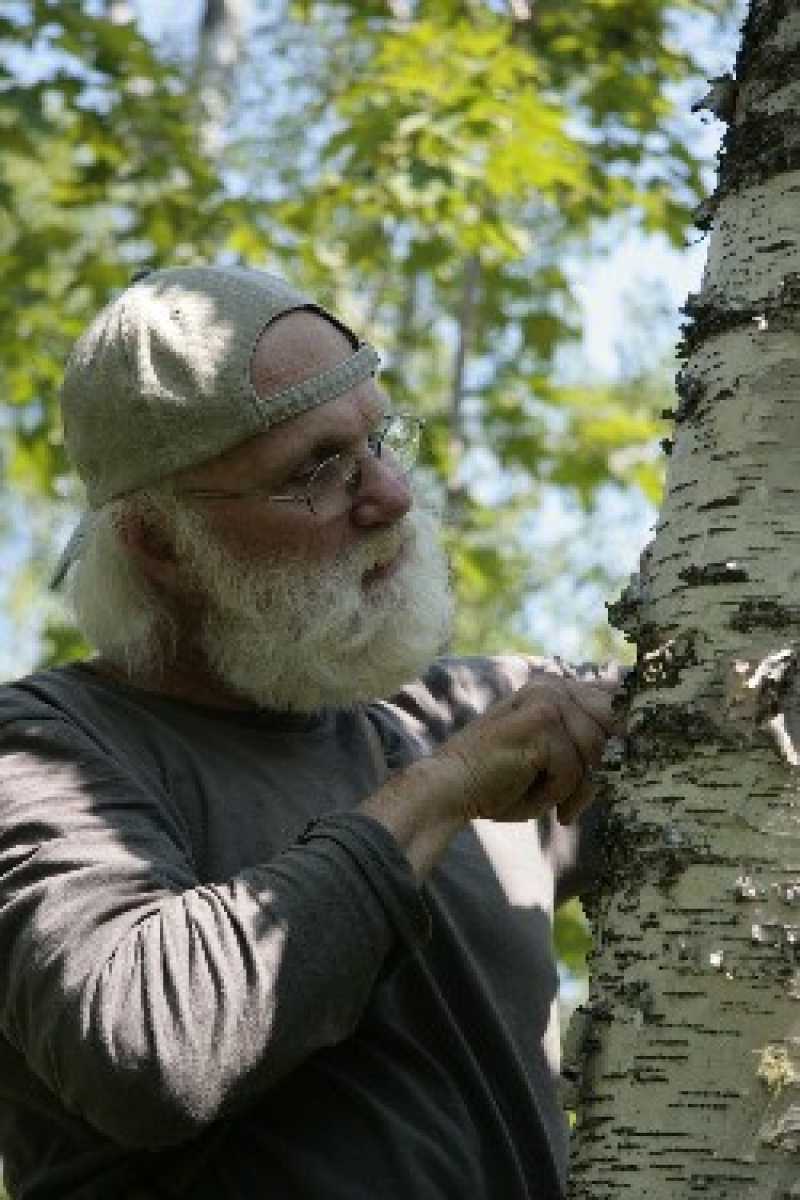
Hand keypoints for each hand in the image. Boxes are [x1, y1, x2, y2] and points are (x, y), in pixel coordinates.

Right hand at [433, 675, 622, 827]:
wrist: (449, 788)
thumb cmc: (500, 781)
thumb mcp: (552, 757)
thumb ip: (586, 743)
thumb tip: (635, 738)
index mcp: (554, 687)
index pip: (613, 703)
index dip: (627, 734)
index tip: (628, 758)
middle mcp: (552, 685)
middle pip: (613, 727)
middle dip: (602, 767)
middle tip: (578, 798)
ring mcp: (547, 700)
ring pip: (595, 751)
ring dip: (575, 788)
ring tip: (554, 804)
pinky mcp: (542, 722)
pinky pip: (574, 769)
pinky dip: (556, 793)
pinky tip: (532, 796)